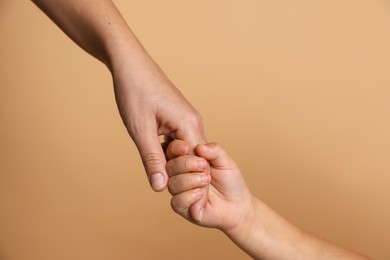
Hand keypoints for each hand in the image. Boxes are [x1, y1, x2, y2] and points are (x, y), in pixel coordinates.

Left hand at [112, 58, 205, 191]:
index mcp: (189, 125)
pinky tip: (155, 156)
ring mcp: (186, 119)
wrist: (130, 63)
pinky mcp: (178, 117)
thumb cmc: (135, 91)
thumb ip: (152, 159)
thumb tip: (160, 186)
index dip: (189, 182)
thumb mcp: (140, 129)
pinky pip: (178, 141)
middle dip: (180, 174)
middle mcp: (194, 122)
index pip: (197, 163)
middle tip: (162, 185)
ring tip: (158, 174)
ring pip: (184, 150)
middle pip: (193, 158)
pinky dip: (168, 151)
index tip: (181, 200)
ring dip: (172, 163)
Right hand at [166, 140, 252, 232]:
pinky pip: (177, 201)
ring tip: (206, 181)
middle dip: (186, 164)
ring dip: (191, 181)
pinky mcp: (181, 207)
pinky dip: (190, 197)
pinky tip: (201, 196)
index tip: (186, 148)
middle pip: (169, 166)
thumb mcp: (225, 161)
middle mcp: (179, 174)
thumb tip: (199, 147)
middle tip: (204, 167)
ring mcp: (179, 191)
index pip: (171, 150)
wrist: (237, 204)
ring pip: (173, 184)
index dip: (176, 148)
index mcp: (187, 159)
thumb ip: (214, 150)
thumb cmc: (229, 181)